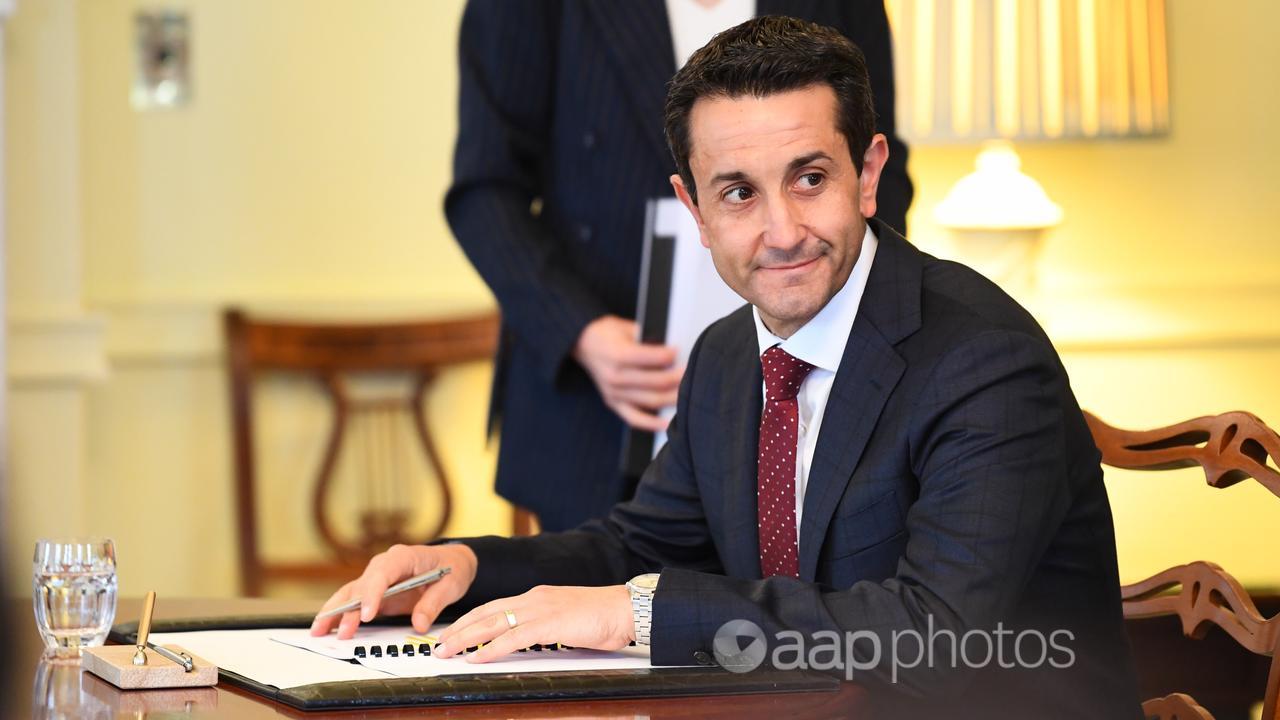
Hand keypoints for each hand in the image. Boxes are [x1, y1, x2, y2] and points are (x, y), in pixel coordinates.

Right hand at [309, 543, 477, 638]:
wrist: (451, 562)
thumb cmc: (450, 568)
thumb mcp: (450, 585)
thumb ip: (434, 603)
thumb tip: (419, 624)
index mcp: (403, 557)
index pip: (382, 573)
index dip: (372, 594)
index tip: (368, 615)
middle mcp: (385, 565)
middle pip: (361, 585)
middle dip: (349, 608)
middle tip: (342, 631)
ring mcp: (377, 578)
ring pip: (351, 593)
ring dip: (335, 611)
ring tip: (319, 630)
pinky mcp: (375, 592)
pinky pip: (354, 602)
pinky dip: (340, 614)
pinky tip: (327, 627)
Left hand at [434, 585, 632, 662]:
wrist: (625, 608)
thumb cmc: (603, 616)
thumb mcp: (566, 619)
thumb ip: (545, 627)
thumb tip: (529, 643)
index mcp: (537, 597)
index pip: (495, 608)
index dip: (470, 620)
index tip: (452, 632)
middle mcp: (533, 598)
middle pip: (486, 613)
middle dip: (458, 629)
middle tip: (437, 644)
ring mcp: (540, 609)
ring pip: (492, 623)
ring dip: (465, 638)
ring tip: (446, 651)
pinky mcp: (549, 623)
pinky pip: (513, 637)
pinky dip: (491, 647)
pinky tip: (476, 656)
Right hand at [574, 316, 681, 431]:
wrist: (582, 344)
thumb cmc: (606, 334)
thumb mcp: (626, 327)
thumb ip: (648, 337)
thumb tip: (672, 346)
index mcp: (618, 355)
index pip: (652, 358)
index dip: (671, 355)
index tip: (681, 351)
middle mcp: (615, 377)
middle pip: (656, 382)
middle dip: (678, 378)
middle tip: (691, 372)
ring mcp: (614, 393)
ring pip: (651, 401)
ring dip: (673, 398)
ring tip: (688, 392)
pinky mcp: (613, 403)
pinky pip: (634, 419)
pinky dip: (652, 424)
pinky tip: (667, 423)